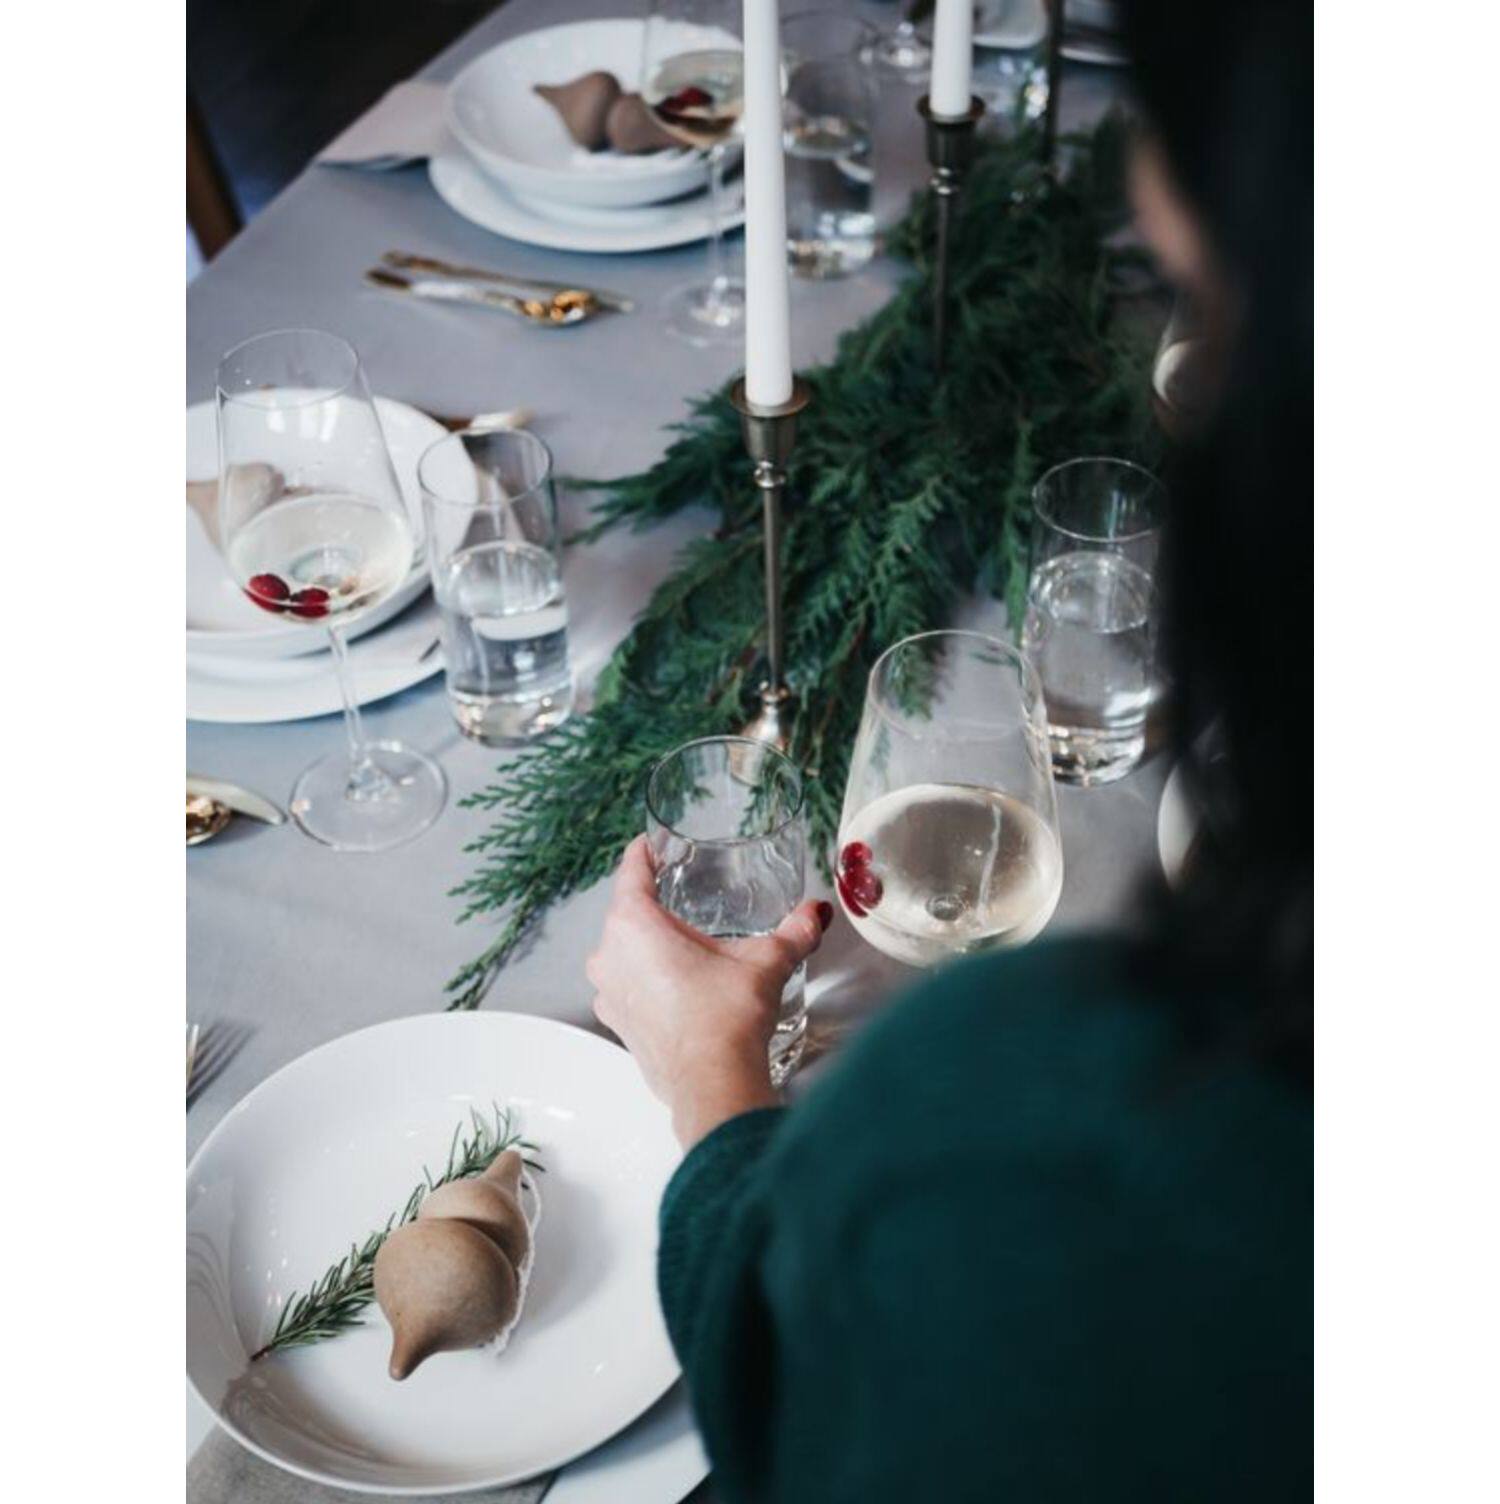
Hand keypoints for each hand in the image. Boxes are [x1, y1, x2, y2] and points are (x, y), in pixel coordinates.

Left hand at [587, 835, 832, 1147]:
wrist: (713, 1083)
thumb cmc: (724, 1018)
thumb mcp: (765, 962)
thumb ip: (793, 932)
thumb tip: (816, 914)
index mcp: (633, 924)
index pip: (631, 873)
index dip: (643, 854)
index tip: (650, 844)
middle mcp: (609, 956)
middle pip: (626, 915)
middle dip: (654, 906)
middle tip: (682, 897)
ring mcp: (608, 994)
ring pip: (623, 954)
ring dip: (648, 948)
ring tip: (685, 947)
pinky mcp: (618, 1025)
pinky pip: (627, 988)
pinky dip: (647, 982)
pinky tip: (679, 988)